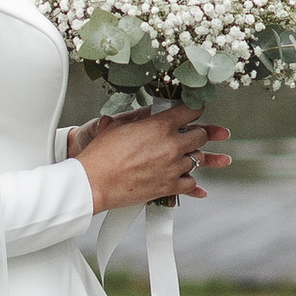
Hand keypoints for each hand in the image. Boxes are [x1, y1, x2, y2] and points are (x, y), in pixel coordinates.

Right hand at [71, 104, 229, 210]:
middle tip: (190, 134)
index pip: (192, 110)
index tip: (194, 110)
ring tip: (180, 155)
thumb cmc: (102, 155)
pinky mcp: (169, 187)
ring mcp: (173, 168)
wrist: (94, 182)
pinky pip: (190, 183)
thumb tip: (151, 114)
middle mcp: (172, 146)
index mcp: (161, 126)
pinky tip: (186, 178)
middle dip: (197, 133)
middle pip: (201, 135)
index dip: (195, 108)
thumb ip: (143, 118)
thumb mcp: (121, 125)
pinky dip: (189, 181)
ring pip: (197, 159)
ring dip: (190, 156)